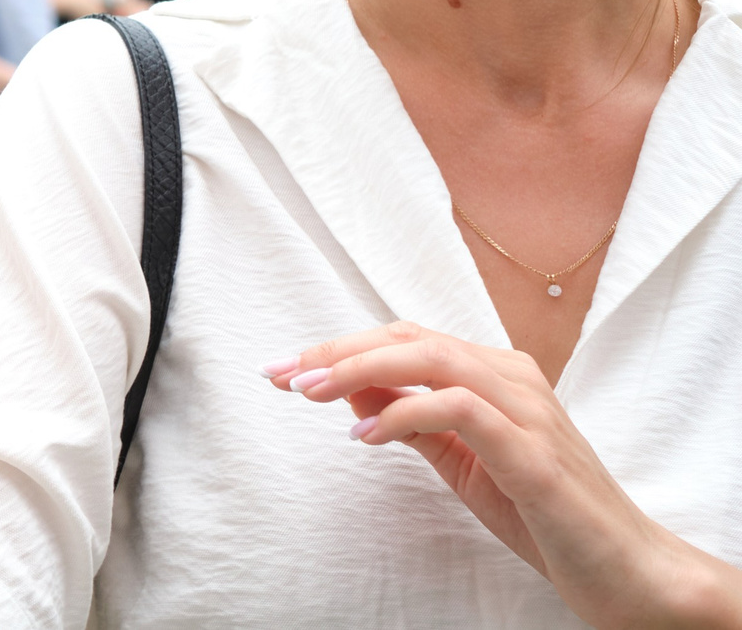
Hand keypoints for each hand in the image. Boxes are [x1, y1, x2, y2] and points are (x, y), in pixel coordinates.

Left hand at [269, 323, 741, 626]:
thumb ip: (412, 420)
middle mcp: (515, 380)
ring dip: (360, 370)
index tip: (286, 368)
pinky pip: (460, 409)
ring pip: (434, 358)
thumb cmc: (542, 512)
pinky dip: (403, 414)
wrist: (623, 569)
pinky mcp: (535, 455)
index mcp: (498, 374)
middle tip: (283, 373)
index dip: (342, 346)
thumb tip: (348, 387)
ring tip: (310, 393)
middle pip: (411, 337)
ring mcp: (529, 412)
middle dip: (337, 350)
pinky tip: (366, 437)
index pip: (407, 338)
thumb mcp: (460, 459)